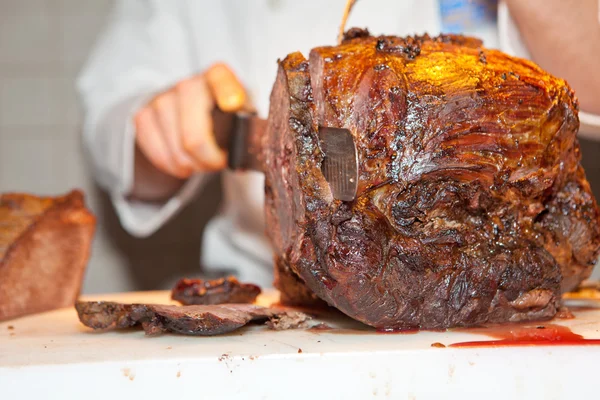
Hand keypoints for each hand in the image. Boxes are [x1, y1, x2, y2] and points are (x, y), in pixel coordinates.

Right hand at [134, 63, 246, 177]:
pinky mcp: (143, 115)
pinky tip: (184, 162)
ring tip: (202, 161)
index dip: (227, 92)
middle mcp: (188, 84)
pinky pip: (159, 155)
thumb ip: (247, 127)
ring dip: (193, 166)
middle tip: (218, 163)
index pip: (221, 79)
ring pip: (178, 152)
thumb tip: (248, 155)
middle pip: (194, 137)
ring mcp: (162, 99)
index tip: (233, 104)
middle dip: (209, 160)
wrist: (188, 107)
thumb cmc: (223, 114)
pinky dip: (174, 167)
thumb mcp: (242, 114)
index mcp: (218, 77)